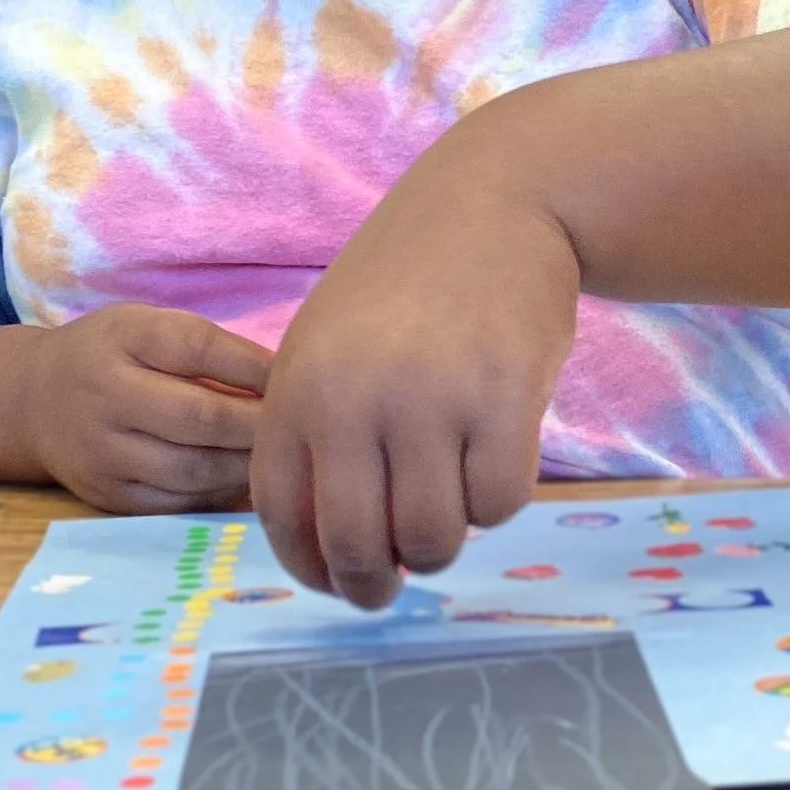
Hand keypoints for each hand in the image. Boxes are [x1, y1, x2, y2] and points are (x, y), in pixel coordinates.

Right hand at [20, 305, 271, 513]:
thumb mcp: (148, 328)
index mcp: (123, 339)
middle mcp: (106, 395)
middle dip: (258, 425)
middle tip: (300, 428)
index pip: (198, 348)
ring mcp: (103, 453)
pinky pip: (177, 503)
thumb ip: (207, 348)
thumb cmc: (112, 357)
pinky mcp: (108, 497)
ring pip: (192, 470)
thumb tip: (284, 380)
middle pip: (199, 417)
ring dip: (245, 467)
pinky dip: (218, 495)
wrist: (33, 402)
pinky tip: (240, 481)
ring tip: (274, 458)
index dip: (254, 366)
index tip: (292, 378)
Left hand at [251, 157, 579, 605]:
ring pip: (434, 537)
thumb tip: (335, 548)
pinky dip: (497, 505)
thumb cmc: (403, 286)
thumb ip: (319, 435)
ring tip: (448, 506)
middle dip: (375, 585)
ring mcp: (431, 402)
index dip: (311, 570)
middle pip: (359, 546)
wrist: (491, 204)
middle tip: (395, 584)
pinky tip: (491, 463)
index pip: (285, 517)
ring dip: (443, 543)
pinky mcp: (504, 402)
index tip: (335, 584)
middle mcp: (356, 400)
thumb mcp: (326, 346)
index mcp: (298, 390)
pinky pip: (498, 505)